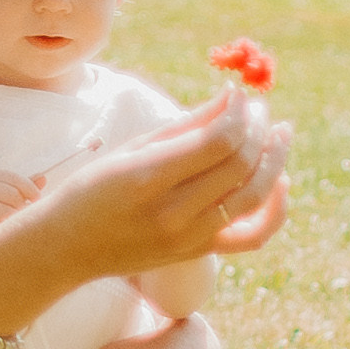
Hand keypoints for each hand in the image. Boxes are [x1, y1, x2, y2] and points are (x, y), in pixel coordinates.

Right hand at [0, 168, 41, 233]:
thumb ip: (18, 187)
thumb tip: (43, 178)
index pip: (12, 177)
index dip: (29, 187)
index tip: (37, 198)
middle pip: (12, 195)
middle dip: (21, 206)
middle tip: (20, 215)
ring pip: (6, 212)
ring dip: (13, 220)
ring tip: (9, 224)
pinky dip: (3, 230)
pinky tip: (0, 232)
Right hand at [38, 88, 289, 278]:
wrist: (68, 247)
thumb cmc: (92, 188)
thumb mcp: (131, 148)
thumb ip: (186, 125)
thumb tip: (232, 98)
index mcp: (148, 179)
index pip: (217, 142)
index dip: (237, 112)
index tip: (238, 94)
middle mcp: (173, 213)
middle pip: (239, 166)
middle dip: (258, 128)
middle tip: (259, 108)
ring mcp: (189, 239)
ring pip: (253, 197)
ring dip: (275, 160)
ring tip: (279, 133)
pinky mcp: (199, 254)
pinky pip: (253, 236)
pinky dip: (275, 210)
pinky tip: (281, 182)